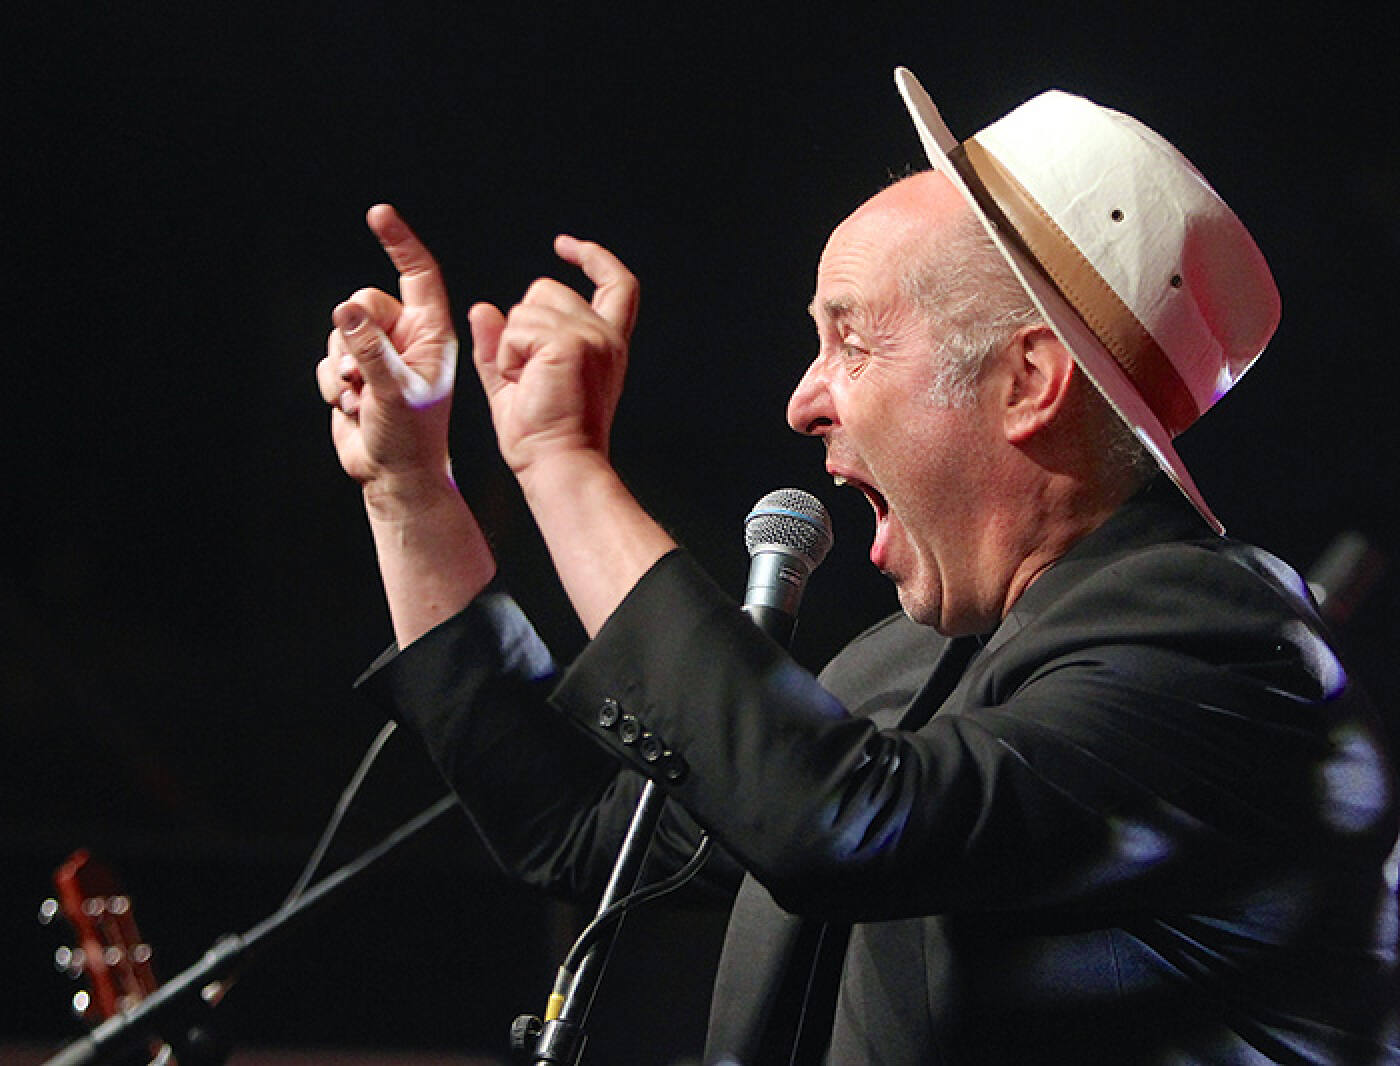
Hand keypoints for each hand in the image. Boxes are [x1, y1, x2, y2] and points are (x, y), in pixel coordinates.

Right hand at [316, 204, 457, 503]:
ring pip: (341, 329)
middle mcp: (407, 338)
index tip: (378, 214)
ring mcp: (379, 354)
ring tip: (361, 397)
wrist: (394, 477)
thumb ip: (369, 349)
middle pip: (365, 302)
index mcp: (431, 335)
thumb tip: (346, 309)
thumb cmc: (410, 439)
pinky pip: (328, 357)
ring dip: (341, 366)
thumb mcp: (393, 392)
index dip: (399, 243)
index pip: (418, 276)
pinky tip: (352, 408)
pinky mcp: (355, 372)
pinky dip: (332, 384)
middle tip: (359, 374)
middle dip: (353, 334)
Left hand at [468, 235, 638, 482]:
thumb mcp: (514, 384)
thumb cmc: (542, 438)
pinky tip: (525, 383)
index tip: (564, 247)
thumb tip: (483, 308)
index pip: (616, 284)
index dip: (593, 257)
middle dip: (520, 325)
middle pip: (545, 289)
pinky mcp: (570, 343)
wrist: (558, 466)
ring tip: (529, 385)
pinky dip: (508, 357)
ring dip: (511, 346)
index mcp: (605, 344)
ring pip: (524, 308)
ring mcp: (591, 336)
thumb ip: (499, 345)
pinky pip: (516, 330)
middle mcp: (605, 336)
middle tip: (528, 377)